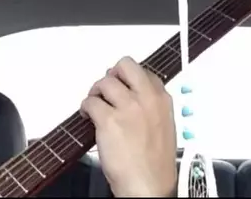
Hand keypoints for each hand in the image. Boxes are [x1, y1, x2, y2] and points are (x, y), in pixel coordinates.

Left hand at [80, 56, 176, 196]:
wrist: (148, 185)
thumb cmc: (155, 164)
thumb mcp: (164, 126)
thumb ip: (151, 107)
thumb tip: (134, 97)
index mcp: (161, 99)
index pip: (143, 72)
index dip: (128, 78)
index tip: (122, 84)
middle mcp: (146, 98)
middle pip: (124, 65)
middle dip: (112, 75)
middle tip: (106, 88)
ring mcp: (127, 107)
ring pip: (104, 82)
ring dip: (96, 93)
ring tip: (95, 105)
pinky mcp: (108, 120)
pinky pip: (90, 102)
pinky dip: (85, 108)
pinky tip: (88, 117)